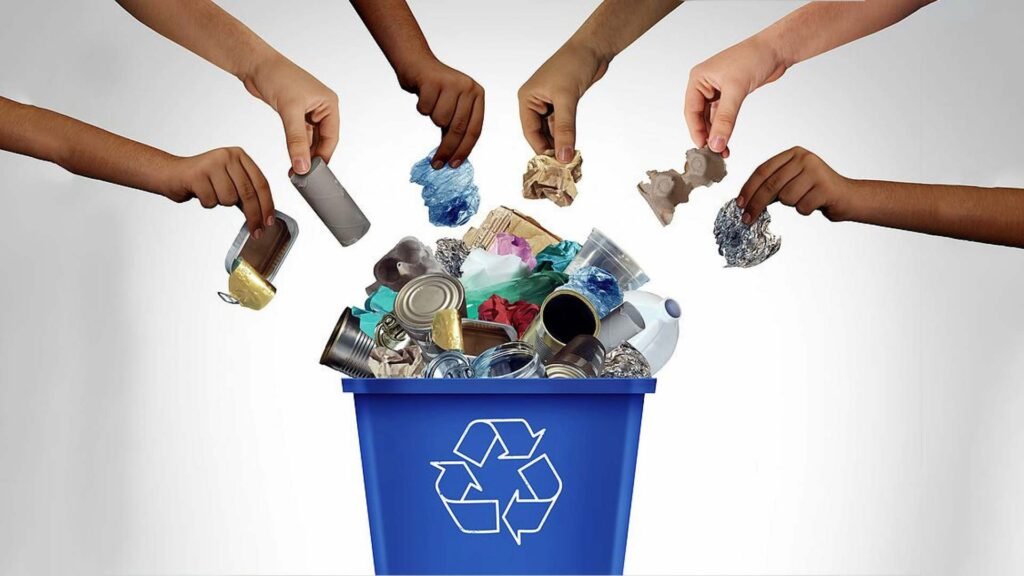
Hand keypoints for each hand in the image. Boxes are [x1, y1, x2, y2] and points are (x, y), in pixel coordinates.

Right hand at [165, 147, 274, 236]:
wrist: (171, 173)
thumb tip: (264, 216)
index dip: (267, 205)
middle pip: (248, 193)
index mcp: (240, 156)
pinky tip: (200, 193)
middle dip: (253, 216)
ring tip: (211, 193)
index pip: (261, 183)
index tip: (269, 221)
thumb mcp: (229, 180)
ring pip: (229, 199)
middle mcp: (228, 156)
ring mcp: (212, 164)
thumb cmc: (203, 179)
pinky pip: (211, 201)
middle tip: (256, 231)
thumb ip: (246, 192)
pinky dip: (207, 203)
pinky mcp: (197, 174)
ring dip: (221, 203)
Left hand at [241, 53, 339, 174]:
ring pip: (311, 140)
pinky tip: (292, 158)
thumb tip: (302, 165)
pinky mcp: (295, 114)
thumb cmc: (276, 76)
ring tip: (296, 170)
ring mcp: (309, 112)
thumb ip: (296, 141)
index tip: (314, 174)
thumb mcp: (289, 111)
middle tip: (304, 175)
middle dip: (313, 158)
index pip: (332, 137)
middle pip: (323, 141)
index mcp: (329, 104)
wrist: (254, 64)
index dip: (323, 157)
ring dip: (304, 154)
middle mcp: (322, 108)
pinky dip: (296, 147)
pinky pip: (300, 136)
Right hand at [399, 58, 483, 168]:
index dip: (464, 150)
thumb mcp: (453, 105)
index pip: (475, 129)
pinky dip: (421, 106)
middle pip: (458, 128)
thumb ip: (456, 126)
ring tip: (431, 104)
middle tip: (437, 163)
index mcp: (477, 95)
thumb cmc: (436, 90)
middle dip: (447, 149)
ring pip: (440, 119)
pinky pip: (425, 109)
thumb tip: (453, 157)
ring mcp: (451, 83)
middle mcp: (468, 88)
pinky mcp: (433, 81)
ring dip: (431, 117)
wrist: (417, 63)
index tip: (454, 165)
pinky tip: (423, 94)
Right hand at [518, 41, 607, 161]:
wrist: (593, 48)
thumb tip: (564, 156)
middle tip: (562, 166)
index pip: (530, 131)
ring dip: (560, 144)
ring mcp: (549, 103)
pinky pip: (561, 125)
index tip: (552, 166)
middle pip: (539, 133)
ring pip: (551, 131)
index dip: (541, 149)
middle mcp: (535, 102)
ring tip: (568, 160)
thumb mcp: (567, 99)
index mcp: (527, 98)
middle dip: (551, 149)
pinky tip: (572, 147)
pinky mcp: (562, 104)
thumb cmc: (574, 64)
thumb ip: (565, 129)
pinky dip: (567, 136)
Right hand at [685, 36, 786, 157]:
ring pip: (711, 118)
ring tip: (722, 151)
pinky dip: (725, 128)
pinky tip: (727, 140)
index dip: (696, 131)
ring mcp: (717, 90)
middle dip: (707, 135)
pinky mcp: (730, 94)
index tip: (703, 147)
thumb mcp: (736, 90)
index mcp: (698, 78)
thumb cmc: (754, 57)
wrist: (776, 49)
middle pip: (700, 117)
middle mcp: (705, 84)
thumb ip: (725, 120)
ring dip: (716, 134)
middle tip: (713, 152)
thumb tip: (716, 143)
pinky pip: (723, 116)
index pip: (691, 110)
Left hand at [738, 147, 854, 223]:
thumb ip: (772, 184)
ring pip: (786, 197)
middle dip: (756, 204)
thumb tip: (745, 200)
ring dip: (791, 205)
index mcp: (793, 154)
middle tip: (747, 219)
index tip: (739, 204)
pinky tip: (814, 203)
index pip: (763, 170)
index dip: (748, 189)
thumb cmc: (815, 190)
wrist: (847, 196)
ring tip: (804, 199)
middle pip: (771, 185)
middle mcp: (805, 159)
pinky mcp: (825, 187)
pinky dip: (805, 210)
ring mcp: (816, 171)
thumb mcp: (792, 180)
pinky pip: (801, 206)